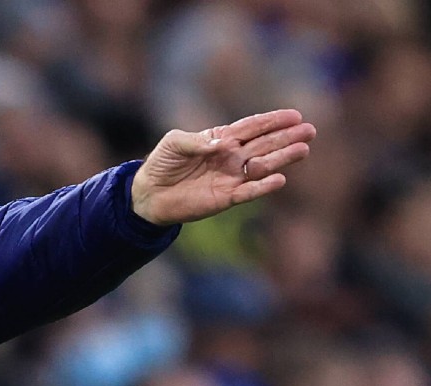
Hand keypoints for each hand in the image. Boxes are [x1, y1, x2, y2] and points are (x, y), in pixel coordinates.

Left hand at [130, 109, 316, 225]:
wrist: (148, 193)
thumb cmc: (162, 163)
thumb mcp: (174, 143)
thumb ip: (197, 141)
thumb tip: (223, 144)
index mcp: (222, 139)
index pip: (252, 127)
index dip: (273, 121)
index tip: (295, 115)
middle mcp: (232, 157)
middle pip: (265, 145)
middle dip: (287, 137)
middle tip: (310, 131)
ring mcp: (231, 177)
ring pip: (262, 166)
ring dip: (282, 158)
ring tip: (302, 150)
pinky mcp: (225, 198)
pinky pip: (248, 192)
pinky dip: (263, 187)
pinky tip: (279, 180)